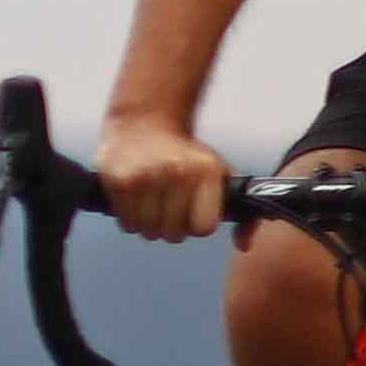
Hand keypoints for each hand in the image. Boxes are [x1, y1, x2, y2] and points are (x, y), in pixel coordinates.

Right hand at [95, 120, 229, 241]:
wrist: (143, 122)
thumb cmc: (184, 154)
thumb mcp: (216, 169)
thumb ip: (234, 203)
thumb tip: (245, 243)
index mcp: (207, 170)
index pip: (204, 228)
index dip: (196, 225)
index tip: (190, 214)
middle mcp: (178, 173)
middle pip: (174, 234)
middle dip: (171, 228)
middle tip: (167, 211)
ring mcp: (146, 178)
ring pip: (149, 231)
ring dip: (149, 226)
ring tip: (151, 206)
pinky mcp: (120, 183)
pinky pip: (128, 224)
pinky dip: (131, 220)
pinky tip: (135, 202)